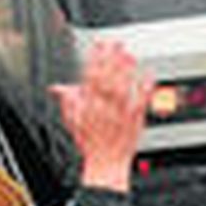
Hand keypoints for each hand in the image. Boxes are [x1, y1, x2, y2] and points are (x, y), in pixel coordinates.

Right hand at [49, 40, 151, 192]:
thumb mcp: (72, 120)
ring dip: (126, 68)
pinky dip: (145, 86)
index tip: (99, 44)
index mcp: (89, 104)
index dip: (95, 58)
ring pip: (124, 84)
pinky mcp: (136, 117)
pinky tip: (148, 74)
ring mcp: (121, 110)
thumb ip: (67, 100)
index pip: (91, 75)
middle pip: (108, 76)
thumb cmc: (90, 144)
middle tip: (116, 42)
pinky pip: (141, 99)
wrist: (106, 164)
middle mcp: (105, 105)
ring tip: (129, 53)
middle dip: (111, 57)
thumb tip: (57, 88)